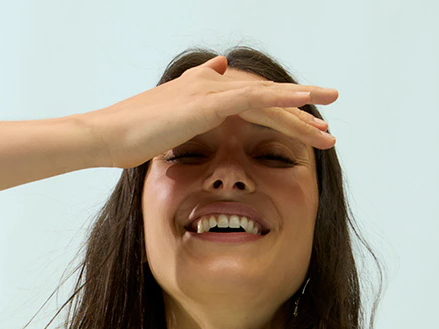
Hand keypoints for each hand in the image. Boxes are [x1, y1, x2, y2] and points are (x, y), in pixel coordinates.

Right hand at [80, 53, 338, 169]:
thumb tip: (214, 82)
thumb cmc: (130, 135)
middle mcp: (212, 83)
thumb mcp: (167, 123)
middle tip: (328, 131)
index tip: (302, 131)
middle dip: (299, 116)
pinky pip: (255, 100)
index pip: (251, 103)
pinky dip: (282, 103)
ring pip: (268, 100)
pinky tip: (305, 106)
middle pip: (266, 100)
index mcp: (204, 90)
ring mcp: (212, 90)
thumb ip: (189, 108)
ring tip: (329, 130)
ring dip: (302, 113)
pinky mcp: (209, 102)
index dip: (278, 116)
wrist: (109, 134)